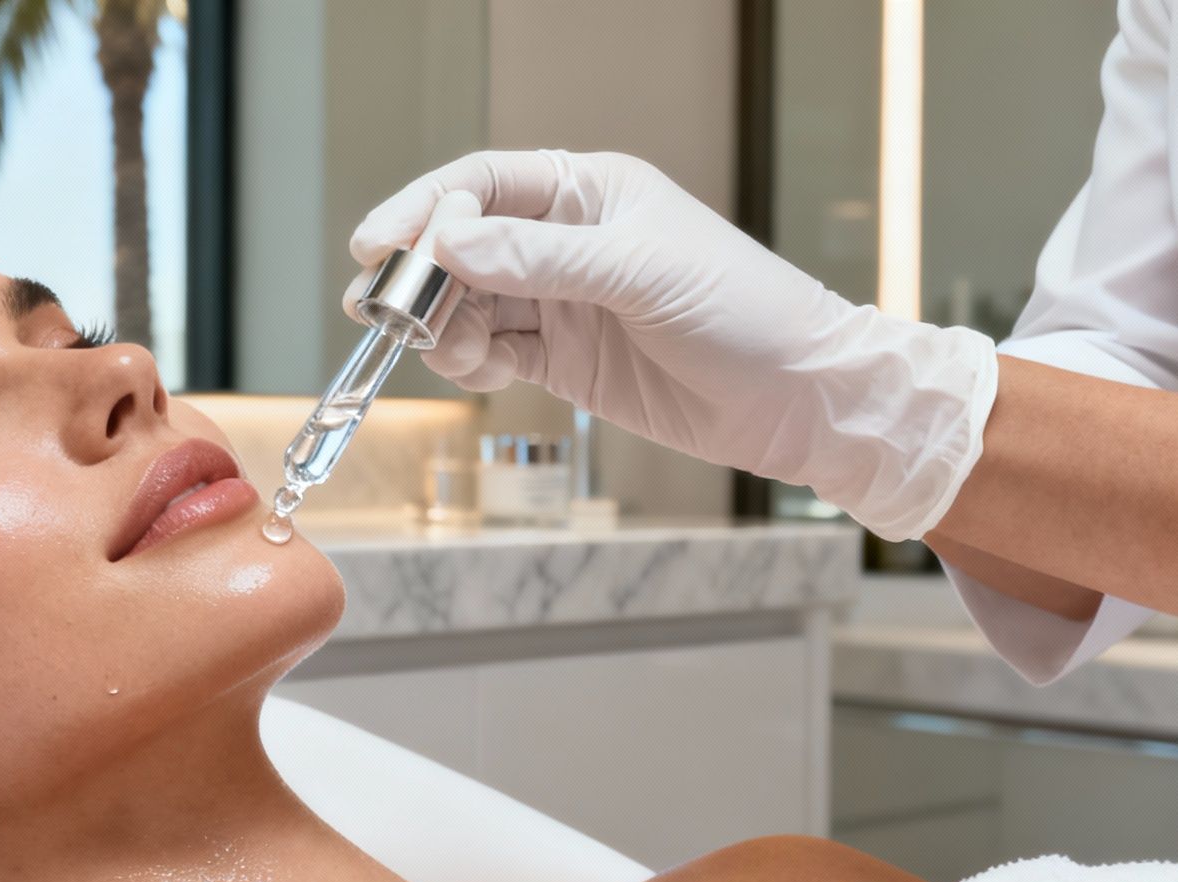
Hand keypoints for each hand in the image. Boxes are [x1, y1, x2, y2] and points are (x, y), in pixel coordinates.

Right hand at [346, 150, 997, 540]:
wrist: (799, 400)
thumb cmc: (744, 313)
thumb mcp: (637, 274)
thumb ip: (539, 258)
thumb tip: (450, 241)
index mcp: (590, 191)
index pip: (484, 184)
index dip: (424, 210)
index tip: (378, 246)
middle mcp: (568, 241)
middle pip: (462, 246)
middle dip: (422, 277)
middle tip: (393, 314)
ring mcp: (562, 302)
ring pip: (468, 304)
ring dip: (442, 327)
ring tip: (452, 352)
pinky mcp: (563, 359)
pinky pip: (489, 351)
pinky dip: (470, 361)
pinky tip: (482, 372)